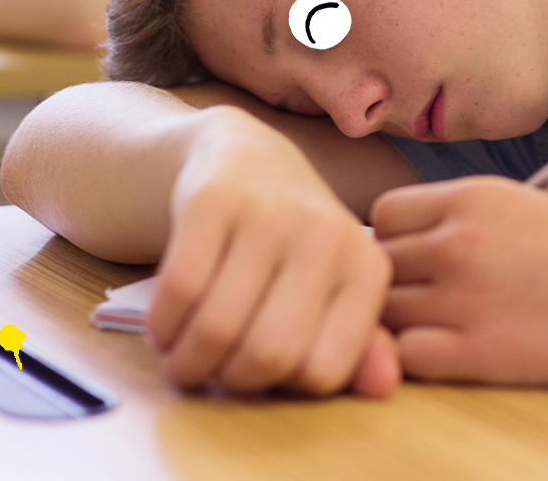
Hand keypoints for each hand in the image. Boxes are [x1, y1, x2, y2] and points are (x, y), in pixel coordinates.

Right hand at [149, 108, 399, 397]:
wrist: (247, 158)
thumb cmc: (293, 242)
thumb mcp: (336, 289)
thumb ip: (360, 346)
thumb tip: (383, 388)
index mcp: (366, 269)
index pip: (323, 372)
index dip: (281, 388)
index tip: (258, 377)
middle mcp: (326, 236)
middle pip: (267, 354)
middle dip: (228, 380)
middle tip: (211, 371)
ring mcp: (270, 213)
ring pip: (217, 328)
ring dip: (187, 361)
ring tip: (182, 357)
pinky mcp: (214, 199)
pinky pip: (180, 290)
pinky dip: (163, 326)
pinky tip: (165, 327)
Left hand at [375, 177, 547, 383]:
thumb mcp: (529, 210)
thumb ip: (467, 224)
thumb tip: (411, 251)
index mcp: (471, 197)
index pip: (383, 218)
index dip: (395, 246)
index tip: (421, 266)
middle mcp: (456, 240)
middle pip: (374, 268)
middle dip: (393, 290)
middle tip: (429, 310)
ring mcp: (463, 296)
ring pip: (382, 315)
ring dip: (402, 329)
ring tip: (448, 336)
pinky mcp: (479, 354)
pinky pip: (406, 358)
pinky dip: (420, 363)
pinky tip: (462, 359)